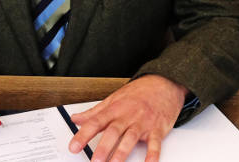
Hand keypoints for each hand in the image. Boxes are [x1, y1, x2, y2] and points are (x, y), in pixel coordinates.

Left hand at [68, 74, 187, 161]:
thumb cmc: (139, 92)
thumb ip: (95, 112)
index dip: (83, 135)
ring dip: (122, 153)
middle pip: (113, 132)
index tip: (73, 147)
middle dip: (103, 147)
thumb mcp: (114, 98)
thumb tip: (76, 119)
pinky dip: (152, 155)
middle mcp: (128, 116)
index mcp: (115, 109)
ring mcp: (143, 123)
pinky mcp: (157, 129)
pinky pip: (155, 143)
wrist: (164, 84)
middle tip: (95, 161)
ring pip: (131, 138)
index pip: (96, 122)